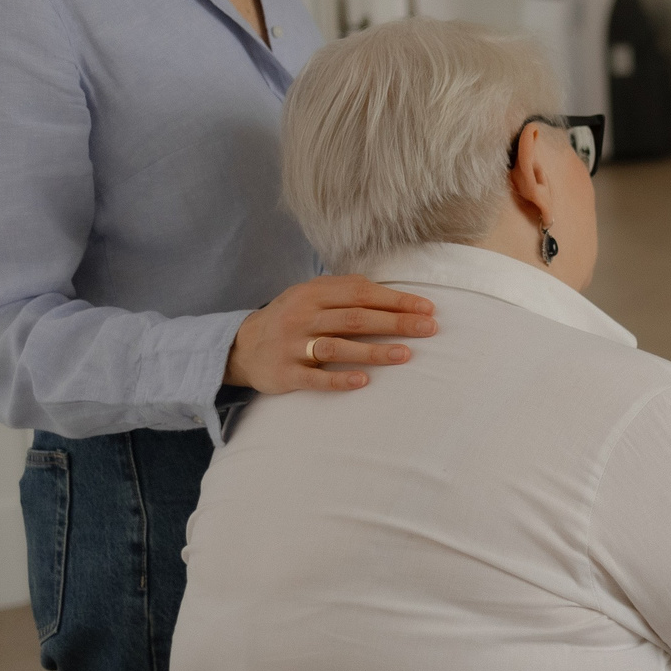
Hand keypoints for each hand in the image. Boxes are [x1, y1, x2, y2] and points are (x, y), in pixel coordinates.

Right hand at [224, 277, 437, 393]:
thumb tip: (393, 292)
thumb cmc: (293, 318)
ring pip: (337, 347)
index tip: (428, 309)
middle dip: (395, 323)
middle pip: (354, 318)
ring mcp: (291, 345)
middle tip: (429, 329)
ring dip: (373, 351)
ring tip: (406, 354)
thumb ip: (346, 289)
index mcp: (313, 293)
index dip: (396, 300)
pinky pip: (314, 378)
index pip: (361, 293)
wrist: (242, 346)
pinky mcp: (284, 373)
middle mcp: (302, 317)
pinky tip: (363, 381)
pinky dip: (339, 379)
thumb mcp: (312, 295)